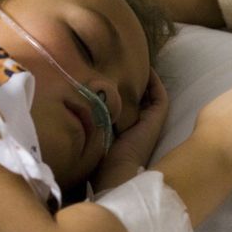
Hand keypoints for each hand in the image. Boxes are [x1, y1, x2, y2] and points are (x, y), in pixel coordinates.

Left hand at [91, 69, 168, 191]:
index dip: (116, 91)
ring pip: (149, 94)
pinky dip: (154, 81)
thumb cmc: (98, 162)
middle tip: (120, 62)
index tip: (106, 74)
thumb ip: (87, 123)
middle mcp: (138, 124)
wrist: (116, 172)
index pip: (122, 105)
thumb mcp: (91, 136)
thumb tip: (73, 106)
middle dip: (129, 82)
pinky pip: (159, 95)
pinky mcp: (157, 118)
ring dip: (142, 79)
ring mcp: (149, 121)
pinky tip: (145, 67)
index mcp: (123, 129)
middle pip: (137, 98)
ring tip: (133, 60)